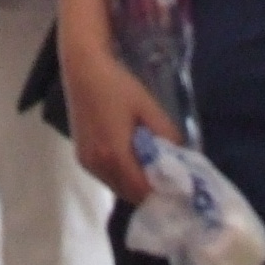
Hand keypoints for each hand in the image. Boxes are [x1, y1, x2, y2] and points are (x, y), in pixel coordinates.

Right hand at [62, 44, 178, 204]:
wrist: (83, 71)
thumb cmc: (118, 86)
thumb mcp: (149, 108)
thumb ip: (167, 135)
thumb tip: (182, 156)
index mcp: (114, 154)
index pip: (142, 190)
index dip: (162, 190)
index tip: (180, 185)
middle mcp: (97, 165)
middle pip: (129, 194)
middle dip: (150, 190)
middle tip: (170, 178)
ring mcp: (87, 163)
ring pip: (118, 187)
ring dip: (135, 184)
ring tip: (153, 167)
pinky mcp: (82, 158)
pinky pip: (107, 177)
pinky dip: (122, 176)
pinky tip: (133, 158)